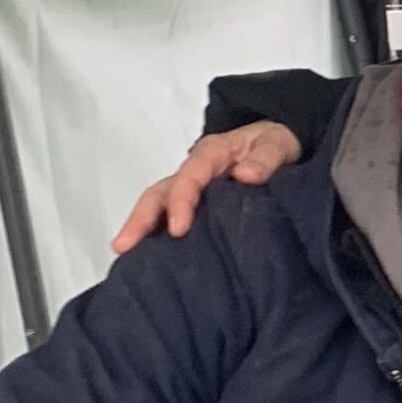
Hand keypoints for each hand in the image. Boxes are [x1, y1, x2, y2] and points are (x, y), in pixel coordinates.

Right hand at [110, 122, 302, 253]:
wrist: (275, 145)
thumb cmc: (272, 145)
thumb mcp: (276, 144)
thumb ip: (266, 158)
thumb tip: (247, 174)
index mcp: (212, 154)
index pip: (190, 176)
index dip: (181, 201)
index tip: (179, 229)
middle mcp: (194, 170)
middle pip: (160, 192)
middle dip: (141, 218)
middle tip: (125, 246)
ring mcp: (190, 188)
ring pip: (158, 205)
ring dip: (140, 228)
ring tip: (124, 255)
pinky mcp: (194, 203)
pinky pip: (169, 216)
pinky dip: (156, 234)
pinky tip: (147, 258)